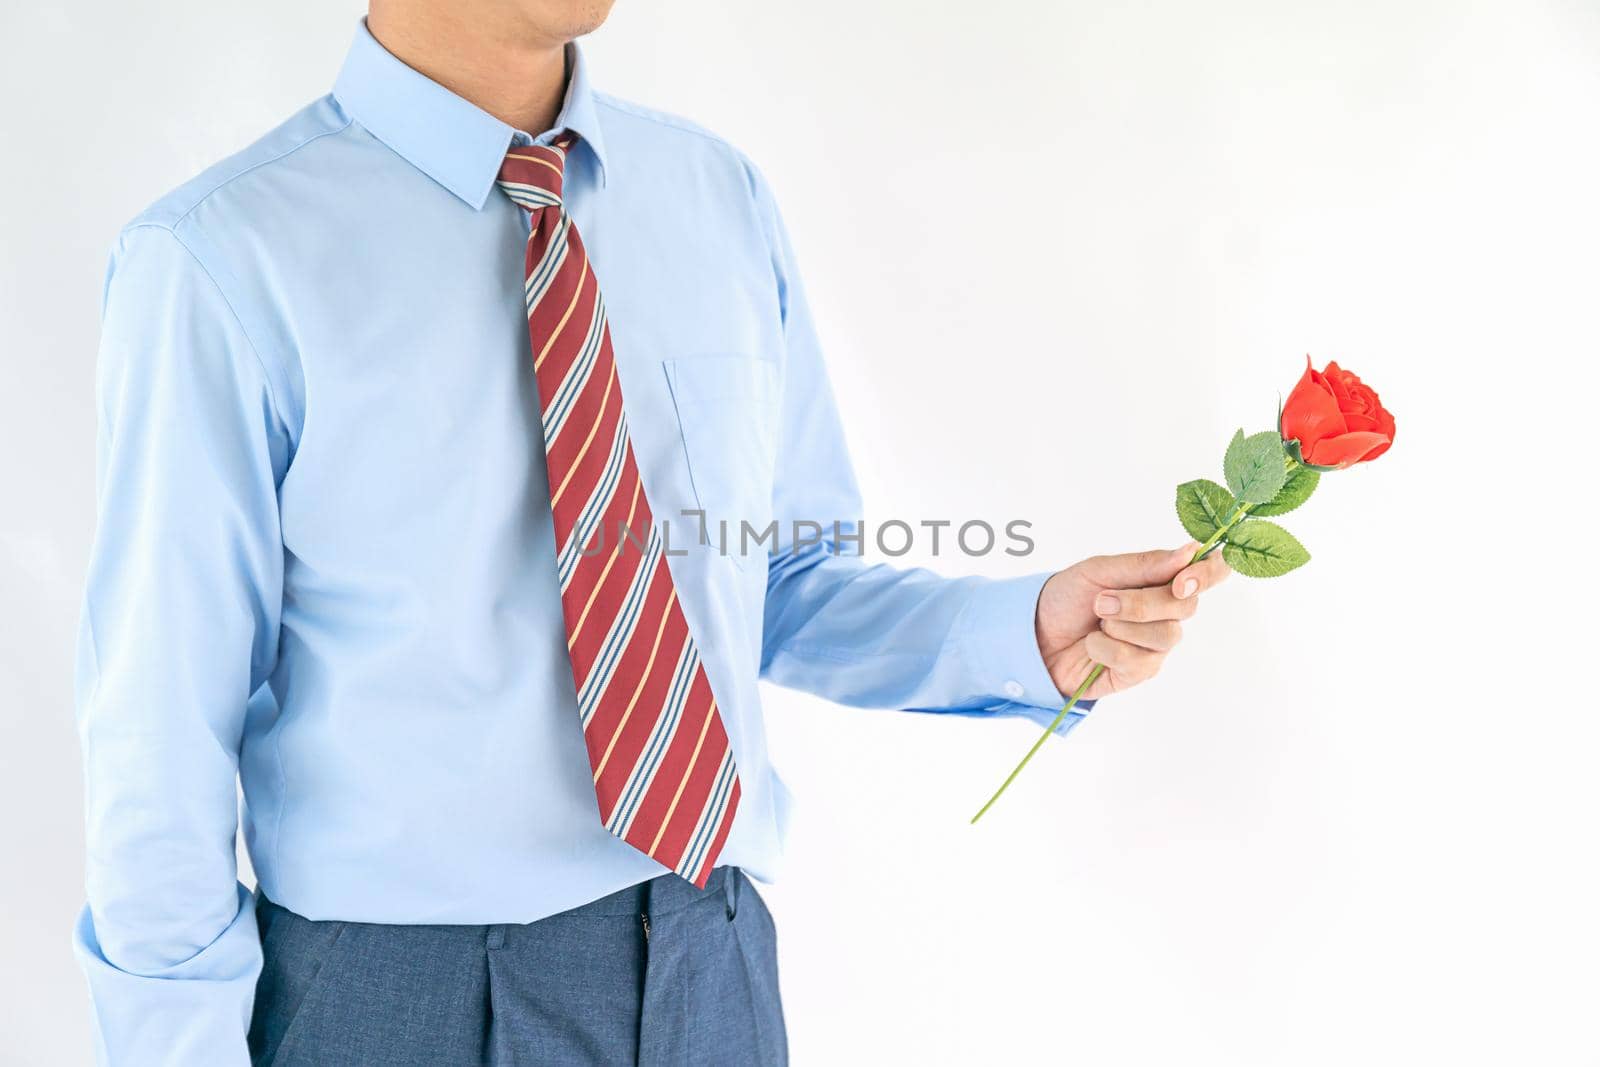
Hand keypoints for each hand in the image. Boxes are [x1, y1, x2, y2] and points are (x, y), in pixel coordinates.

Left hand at [1034, 543, 1230, 699]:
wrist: (1033, 636)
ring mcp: (1156, 645)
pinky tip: (1092, 644)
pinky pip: (1138, 660)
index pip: (1210, 573)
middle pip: (1187, 606)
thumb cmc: (1066, 599)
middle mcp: (1166, 612)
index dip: (1207, 575)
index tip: (1182, 581)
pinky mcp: (1140, 672)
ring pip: (1166, 635)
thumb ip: (1144, 564)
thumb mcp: (1098, 571)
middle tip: (1102, 602)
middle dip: (1140, 603)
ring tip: (1096, 622)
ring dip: (1121, 626)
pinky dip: (1106, 648)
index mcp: (1161, 580)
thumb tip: (1189, 551)